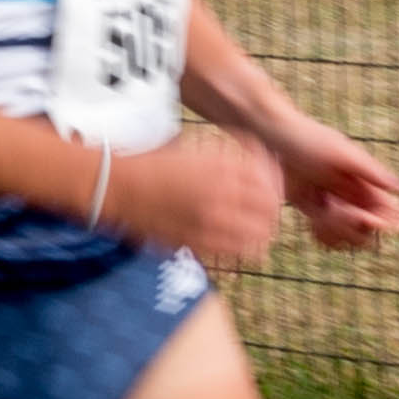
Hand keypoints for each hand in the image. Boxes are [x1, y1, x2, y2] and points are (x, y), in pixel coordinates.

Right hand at [102, 123, 284, 267]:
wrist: (122, 186)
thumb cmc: (158, 163)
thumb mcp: (198, 146)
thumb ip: (231, 154)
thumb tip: (262, 161)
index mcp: (223, 167)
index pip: (270, 182)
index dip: (276, 187)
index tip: (272, 189)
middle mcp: (221, 194)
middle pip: (270, 210)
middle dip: (272, 211)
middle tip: (268, 212)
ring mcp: (210, 222)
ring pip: (259, 235)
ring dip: (263, 232)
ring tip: (259, 231)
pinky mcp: (198, 243)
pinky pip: (236, 253)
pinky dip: (247, 250)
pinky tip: (244, 245)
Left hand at [258, 111, 398, 252]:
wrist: (277, 135)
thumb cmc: (310, 139)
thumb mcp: (342, 154)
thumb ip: (372, 172)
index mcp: (366, 183)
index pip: (388, 214)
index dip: (382, 223)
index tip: (365, 217)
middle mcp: (354, 197)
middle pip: (368, 232)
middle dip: (354, 229)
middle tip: (334, 211)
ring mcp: (335, 205)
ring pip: (349, 238)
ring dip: (338, 234)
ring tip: (321, 214)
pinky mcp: (314, 211)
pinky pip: (328, 238)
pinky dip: (324, 237)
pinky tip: (313, 223)